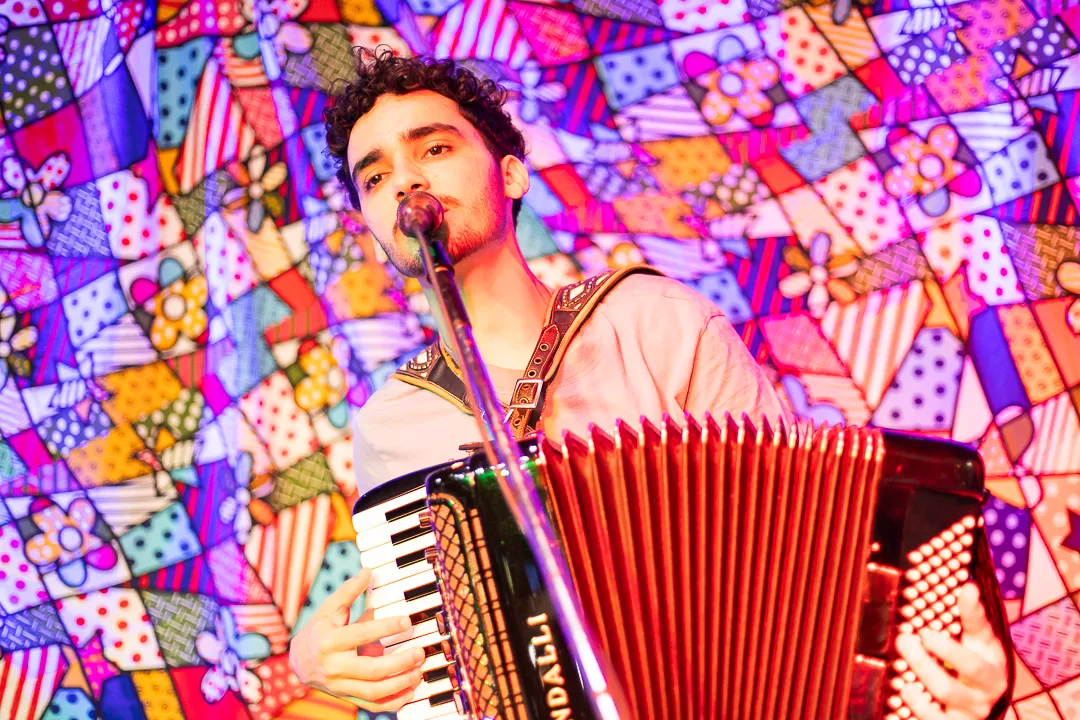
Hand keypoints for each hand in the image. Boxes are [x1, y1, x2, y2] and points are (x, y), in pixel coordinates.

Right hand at [288, 568, 424, 711]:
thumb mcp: (329, 609)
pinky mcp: (347, 696)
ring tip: (419, 671)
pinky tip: (410, 691)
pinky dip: (393, 702)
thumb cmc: (318, 630)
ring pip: (374, 692)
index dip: (386, 628)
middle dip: (399, 662)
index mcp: (329, 641)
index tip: (407, 621)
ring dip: (400, 684)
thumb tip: (369, 572)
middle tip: (420, 651)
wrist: (299, 662)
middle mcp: (334, 666)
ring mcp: (340, 685)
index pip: (361, 634)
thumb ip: (349, 591)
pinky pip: (372, 705)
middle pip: (371, 670)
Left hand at [896, 583, 1008, 718]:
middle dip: (921, 665)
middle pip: (947, 688)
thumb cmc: (979, 660)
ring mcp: (961, 718)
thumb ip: (973, 616)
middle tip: (902, 642)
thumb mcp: (981, 640)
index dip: (947, 650)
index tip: (925, 632)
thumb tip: (968, 587)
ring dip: (914, 698)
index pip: (971, 665)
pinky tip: (892, 709)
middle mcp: (979, 701)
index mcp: (990, 675)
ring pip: (935, 716)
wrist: (984, 698)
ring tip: (900, 682)